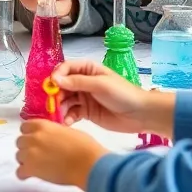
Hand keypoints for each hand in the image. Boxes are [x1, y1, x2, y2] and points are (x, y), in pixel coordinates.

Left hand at [15, 119, 107, 189]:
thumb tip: (51, 139)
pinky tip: (32, 175)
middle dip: (27, 148)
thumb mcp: (67, 131)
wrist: (87, 164)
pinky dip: (25, 174)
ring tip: (37, 166)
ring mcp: (30, 153)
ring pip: (18, 156)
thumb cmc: (84, 147)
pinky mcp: (31, 169)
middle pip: (20, 142)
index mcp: (42, 126)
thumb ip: (53, 133)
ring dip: (26, 160)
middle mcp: (33, 137)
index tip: (35, 140)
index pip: (25, 127)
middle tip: (38, 154)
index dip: (30, 134)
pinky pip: (19, 172)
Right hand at [52, 60, 170, 134]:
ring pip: (65, 100)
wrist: (140, 114)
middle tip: (52, 105)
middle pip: (62, 85)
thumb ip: (77, 82)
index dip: (57, 76)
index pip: (66, 68)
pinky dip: (67, 117)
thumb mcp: (100, 85)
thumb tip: (55, 78)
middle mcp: (83, 82)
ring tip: (59, 116)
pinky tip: (67, 123)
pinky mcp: (86, 112)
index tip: (51, 86)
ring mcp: (84, 98)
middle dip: (55, 94)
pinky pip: (71, 113)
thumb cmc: (122, 94)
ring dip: (60, 108)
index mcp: (88, 69)